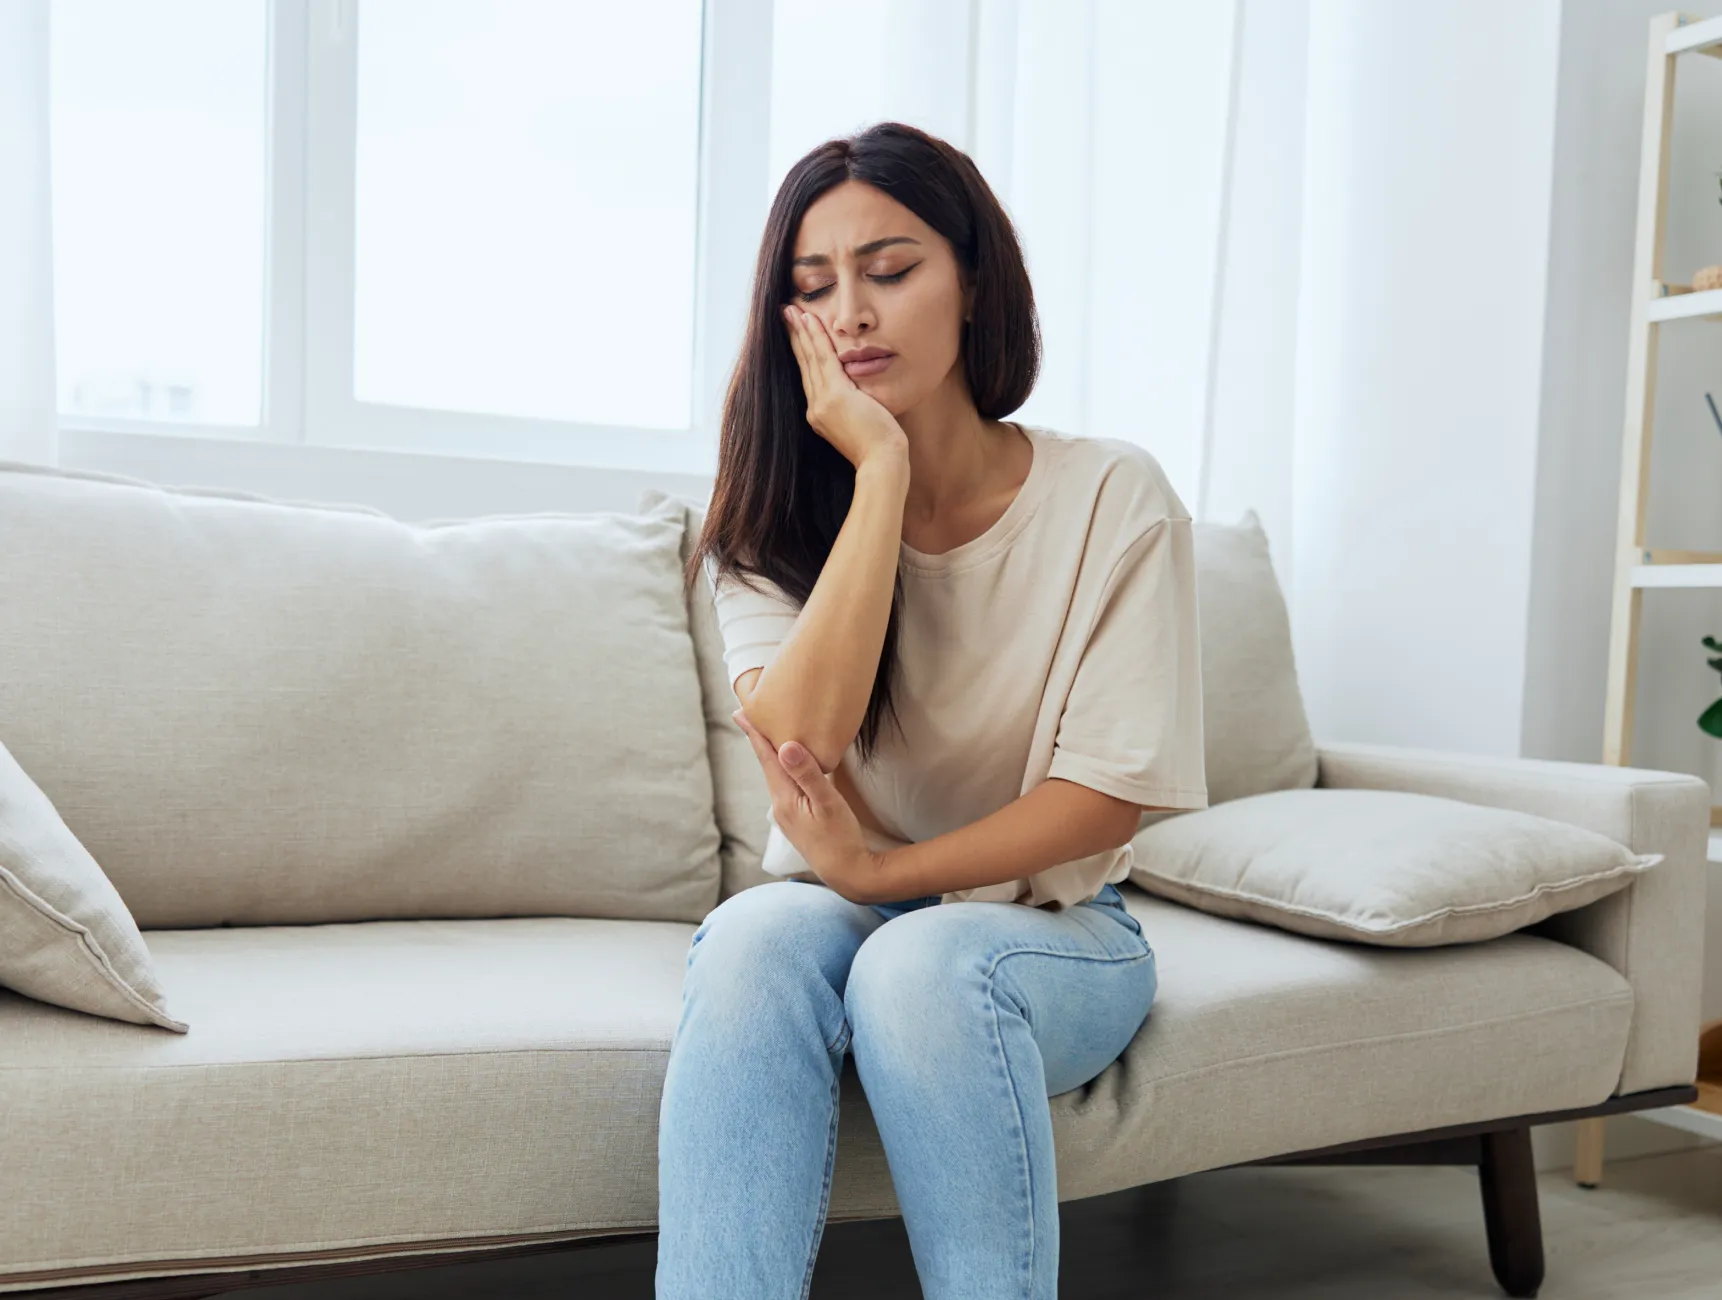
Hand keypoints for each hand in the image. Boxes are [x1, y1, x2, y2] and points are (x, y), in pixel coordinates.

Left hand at [733, 706, 887, 903]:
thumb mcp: (828, 804)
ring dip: (769, 754)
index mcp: (784, 798)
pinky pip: (784, 786)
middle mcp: (780, 805)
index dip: (754, 733)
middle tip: (747, 715)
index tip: (740, 712)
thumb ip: (808, 774)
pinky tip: (786, 767)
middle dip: (758, 739)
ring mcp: (786, 814)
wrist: (847, 874)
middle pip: (767, 764)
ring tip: (764, 735)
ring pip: (775, 776)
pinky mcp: (796, 820)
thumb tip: (785, 746)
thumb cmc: (841, 838)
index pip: (766, 757)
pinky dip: (782, 769)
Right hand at [781, 303, 908, 469]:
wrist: (881, 462)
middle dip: (794, 337)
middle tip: (786, 313)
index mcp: (819, 415)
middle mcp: (815, 408)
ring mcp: (822, 402)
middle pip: (803, 364)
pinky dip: (816, 338)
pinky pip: (823, 359)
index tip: (795, 333)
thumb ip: (853, 407)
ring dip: (801, 331)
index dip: (801, 352)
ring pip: (810, 358)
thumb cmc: (879, 447)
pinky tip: (809, 319)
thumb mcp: (860, 423)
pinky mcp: (835, 396)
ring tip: (792, 310)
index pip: (809, 377)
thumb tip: (858, 396)